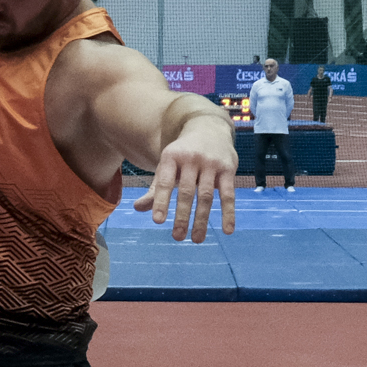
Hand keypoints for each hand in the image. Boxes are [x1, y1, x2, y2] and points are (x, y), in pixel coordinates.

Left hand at [135, 111, 236, 243]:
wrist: (208, 126)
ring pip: (205, 195)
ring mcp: (210, 163)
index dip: (160, 201)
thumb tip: (138, 208)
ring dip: (201, 219)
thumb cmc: (183, 153)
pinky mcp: (228, 168)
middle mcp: (191, 158)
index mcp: (171, 157)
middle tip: (177, 237)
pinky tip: (227, 230)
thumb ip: (155, 188)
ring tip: (196, 239)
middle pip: (186, 191)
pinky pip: (229, 194)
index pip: (164, 182)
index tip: (157, 221)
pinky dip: (229, 213)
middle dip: (181, 216)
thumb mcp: (167, 165)